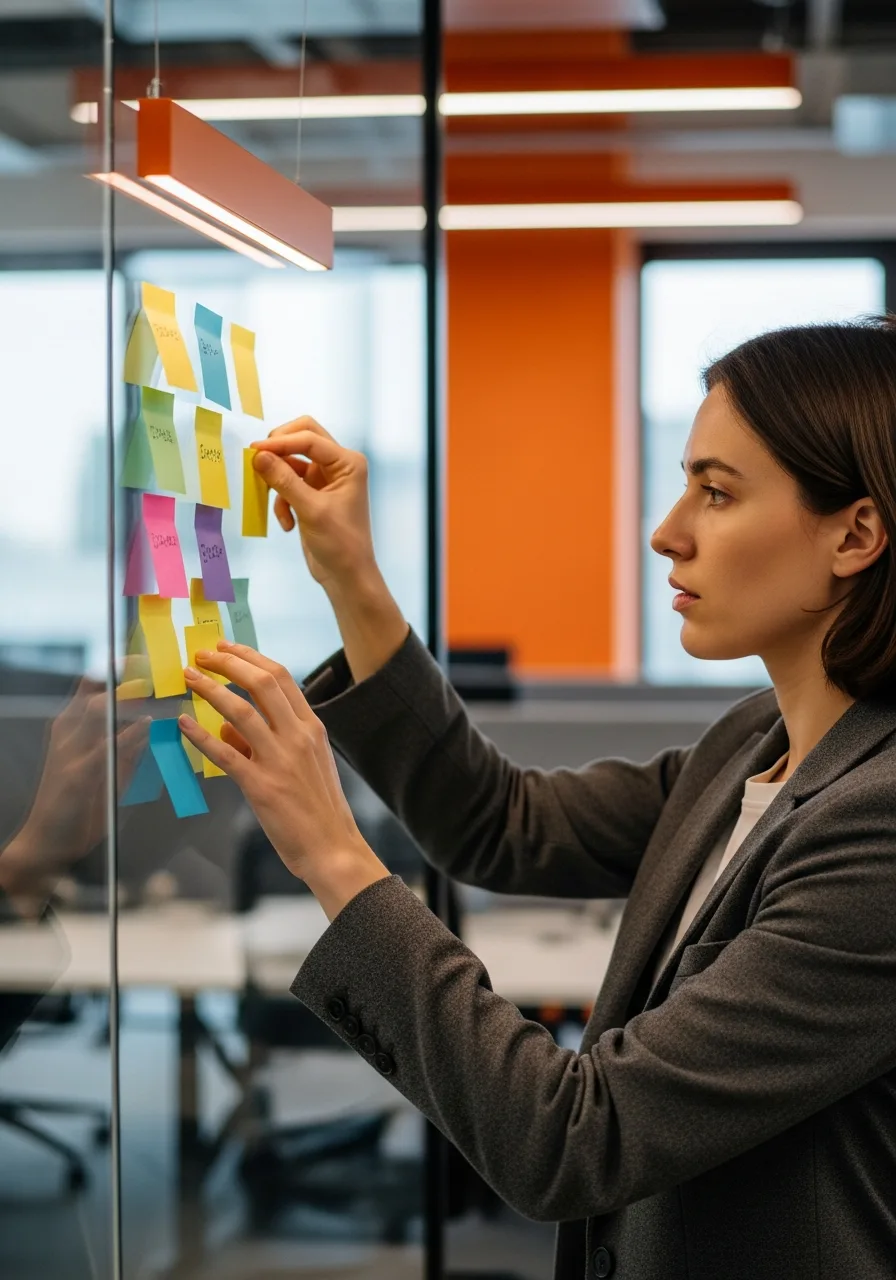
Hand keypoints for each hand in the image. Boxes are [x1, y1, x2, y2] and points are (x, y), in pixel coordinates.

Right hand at [1, 681, 148, 910]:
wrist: (46, 841)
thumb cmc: (77, 805)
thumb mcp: (107, 772)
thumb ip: (126, 749)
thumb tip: (148, 724)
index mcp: (71, 729)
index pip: (89, 689)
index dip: (114, 670)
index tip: (138, 655)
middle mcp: (67, 735)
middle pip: (94, 693)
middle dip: (122, 676)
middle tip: (148, 662)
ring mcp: (69, 753)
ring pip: (95, 712)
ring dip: (125, 697)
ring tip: (148, 684)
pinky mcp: (75, 775)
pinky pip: (103, 748)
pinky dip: (126, 735)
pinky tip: (144, 724)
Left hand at [178, 640, 389, 920]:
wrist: (333, 847)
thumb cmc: (318, 808)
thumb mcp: (306, 763)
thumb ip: (270, 740)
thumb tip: (226, 725)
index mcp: (311, 727)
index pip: (281, 677)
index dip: (249, 657)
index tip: (225, 648)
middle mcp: (298, 737)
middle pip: (261, 682)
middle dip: (228, 662)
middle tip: (202, 654)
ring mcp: (280, 760)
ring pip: (241, 711)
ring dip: (210, 689)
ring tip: (189, 678)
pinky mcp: (262, 786)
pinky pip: (225, 753)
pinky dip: (201, 735)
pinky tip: (183, 724)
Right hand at [250, 417, 376, 592]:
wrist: (347, 576)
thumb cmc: (339, 543)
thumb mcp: (310, 510)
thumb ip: (284, 481)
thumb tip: (258, 456)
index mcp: (348, 463)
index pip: (310, 439)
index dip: (281, 442)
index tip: (254, 451)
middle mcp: (338, 465)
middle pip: (302, 438)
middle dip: (279, 449)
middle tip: (258, 460)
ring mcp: (324, 479)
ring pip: (291, 463)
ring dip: (278, 482)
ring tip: (273, 501)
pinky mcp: (312, 494)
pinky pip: (288, 485)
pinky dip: (282, 502)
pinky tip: (287, 524)